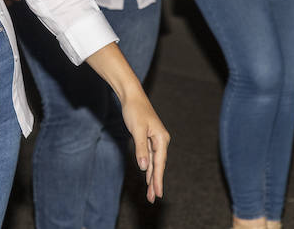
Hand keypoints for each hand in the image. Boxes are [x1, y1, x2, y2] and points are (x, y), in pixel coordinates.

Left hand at [117, 87, 169, 201]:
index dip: (158, 180)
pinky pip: (149, 157)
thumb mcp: (137, 130)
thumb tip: (145, 167)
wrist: (131, 96)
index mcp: (162, 139)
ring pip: (154, 162)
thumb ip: (141, 149)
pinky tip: (148, 175)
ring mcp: (155, 140)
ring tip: (151, 193)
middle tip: (153, 198)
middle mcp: (161, 141)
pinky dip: (149, 167)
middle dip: (155, 182)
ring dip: (152, 177)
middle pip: (158, 165)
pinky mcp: (148, 138)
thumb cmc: (135, 110)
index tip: (158, 194)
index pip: (160, 163)